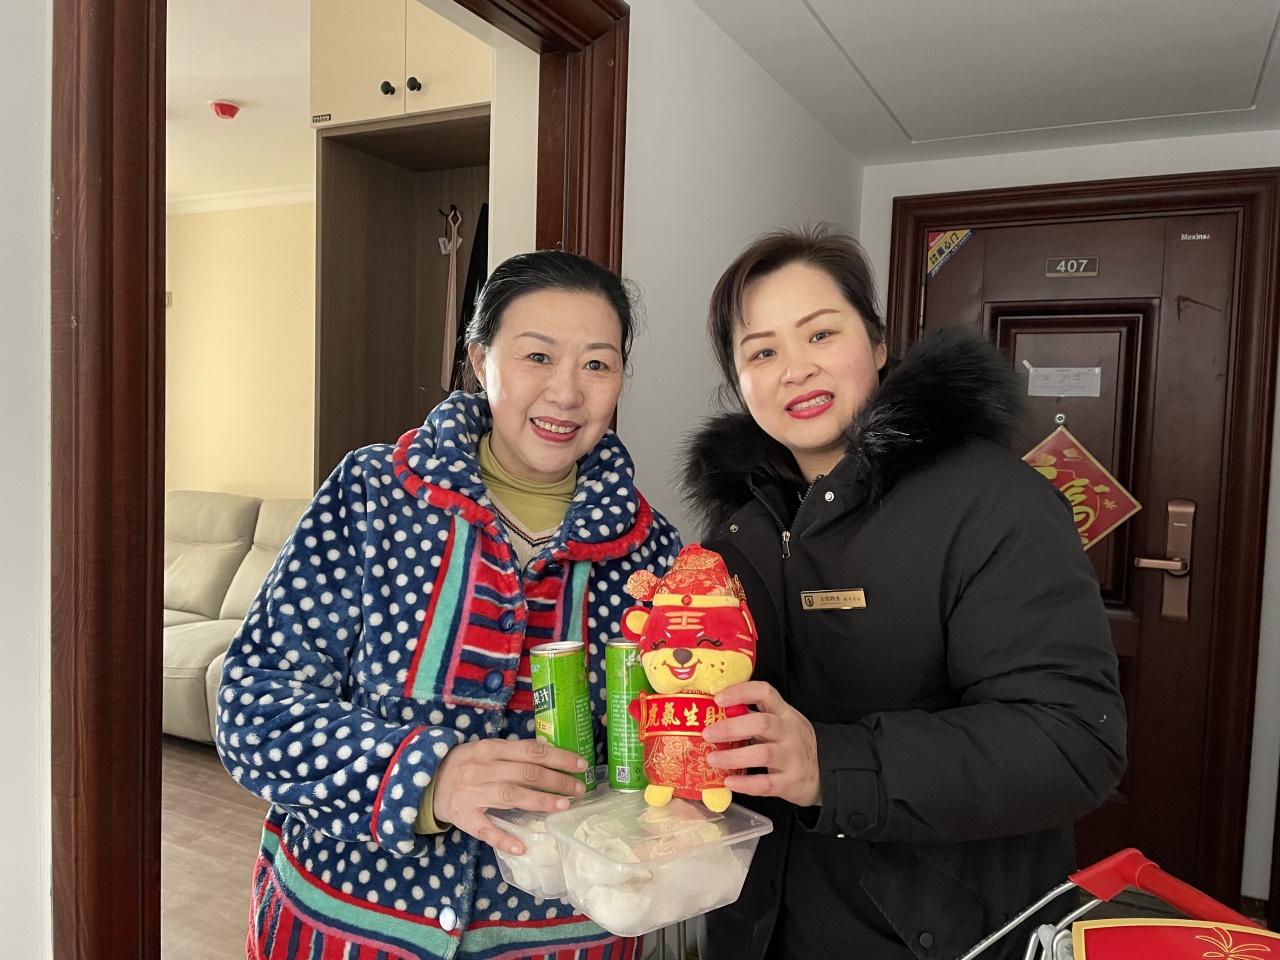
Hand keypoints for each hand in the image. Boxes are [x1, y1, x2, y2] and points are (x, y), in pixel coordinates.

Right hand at [432, 738, 587, 855]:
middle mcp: (483, 769)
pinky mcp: (464, 817)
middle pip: (525, 774)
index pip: (531, 751)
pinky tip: (522, 846)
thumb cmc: (467, 763)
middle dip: (556, 781)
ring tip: (562, 806)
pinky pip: (486, 830)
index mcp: (491, 749)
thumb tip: (551, 755)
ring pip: (511, 796)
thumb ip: (514, 753)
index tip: (580, 765)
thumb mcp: (488, 750)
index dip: (558, 758)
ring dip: (539, 801)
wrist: (428, 780)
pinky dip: (504, 839)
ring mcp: (473, 794)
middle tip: (579, 788)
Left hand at [703, 681, 820, 807]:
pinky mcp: (790, 783)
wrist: (826, 772)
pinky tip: (729, 782)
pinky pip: (767, 783)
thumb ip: (755, 718)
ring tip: (712, 759)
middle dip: (731, 728)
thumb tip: (715, 716)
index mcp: (784, 713)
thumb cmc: (793, 744)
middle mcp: (789, 732)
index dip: (741, 692)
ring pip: (763, 754)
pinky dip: (746, 784)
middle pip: (762, 724)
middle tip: (707, 734)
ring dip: (733, 757)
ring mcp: (792, 758)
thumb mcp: (781, 723)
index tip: (718, 699)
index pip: (765, 692)